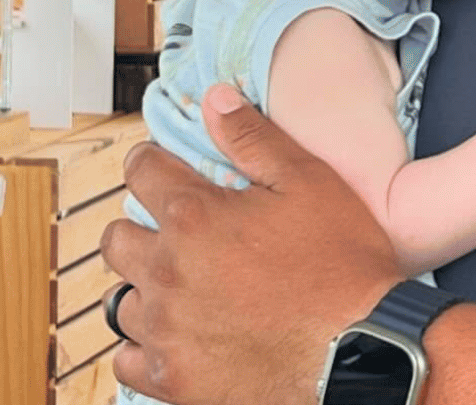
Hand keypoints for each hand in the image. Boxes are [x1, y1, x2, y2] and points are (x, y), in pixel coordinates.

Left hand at [100, 83, 402, 404]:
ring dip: (146, 285)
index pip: (141, 172)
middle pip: (117, 238)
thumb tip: (214, 99)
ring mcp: (166, 330)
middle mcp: (168, 272)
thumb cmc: (340, 261)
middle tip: (177, 229)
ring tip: (185, 282)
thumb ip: (253, 137)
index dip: (150, 162)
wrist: (359, 348)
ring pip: (122, 299)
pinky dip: (146, 343)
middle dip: (140, 224)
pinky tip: (181, 331)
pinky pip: (128, 357)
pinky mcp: (171, 379)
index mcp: (196, 217)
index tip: (161, 167)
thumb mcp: (307, 180)